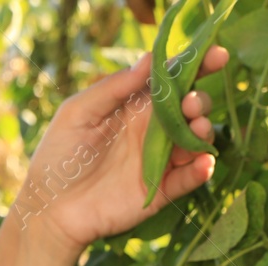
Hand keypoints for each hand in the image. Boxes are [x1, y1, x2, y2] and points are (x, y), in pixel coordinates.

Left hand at [13, 47, 230, 254]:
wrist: (49, 208)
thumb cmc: (58, 156)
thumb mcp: (78, 113)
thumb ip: (113, 88)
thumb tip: (150, 59)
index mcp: (134, 106)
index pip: (171, 82)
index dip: (196, 66)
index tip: (217, 55)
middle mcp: (152, 130)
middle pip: (189, 108)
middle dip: (199, 100)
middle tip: (192, 103)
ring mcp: (158, 160)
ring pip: (195, 140)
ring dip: (204, 131)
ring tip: (197, 127)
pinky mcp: (160, 190)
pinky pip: (188, 179)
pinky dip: (200, 170)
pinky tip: (203, 162)